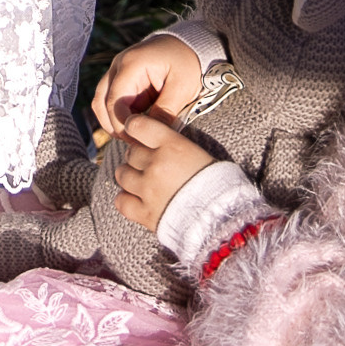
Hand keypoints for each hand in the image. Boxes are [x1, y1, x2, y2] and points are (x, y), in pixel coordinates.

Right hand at [92, 31, 203, 137]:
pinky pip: (110, 101)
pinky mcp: (122, 79)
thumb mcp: (182, 87)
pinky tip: (136, 128)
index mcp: (131, 64)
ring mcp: (117, 71)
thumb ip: (166, 111)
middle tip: (135, 143)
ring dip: (112, 122)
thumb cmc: (187, 63)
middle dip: (114, 127)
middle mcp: (118, 65)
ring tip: (134, 137)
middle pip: (100, 102)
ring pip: (101, 102)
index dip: (122, 126)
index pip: (114, 102)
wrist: (189, 45)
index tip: (139, 141)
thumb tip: (150, 135)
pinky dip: (118, 116)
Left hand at [111, 112, 218, 231]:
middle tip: (148, 164)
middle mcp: (156, 164)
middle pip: (131, 152)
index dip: (134, 127)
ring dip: (129, 176)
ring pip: (122, 174)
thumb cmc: (216, 183)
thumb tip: (153, 142)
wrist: (223, 219)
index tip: (135, 132)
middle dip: (137, 157)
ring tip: (141, 182)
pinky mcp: (145, 214)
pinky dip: (125, 200)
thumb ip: (172, 145)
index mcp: (172, 145)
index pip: (137, 126)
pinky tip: (135, 200)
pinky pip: (121, 202)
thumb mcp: (198, 153)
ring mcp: (148, 189)